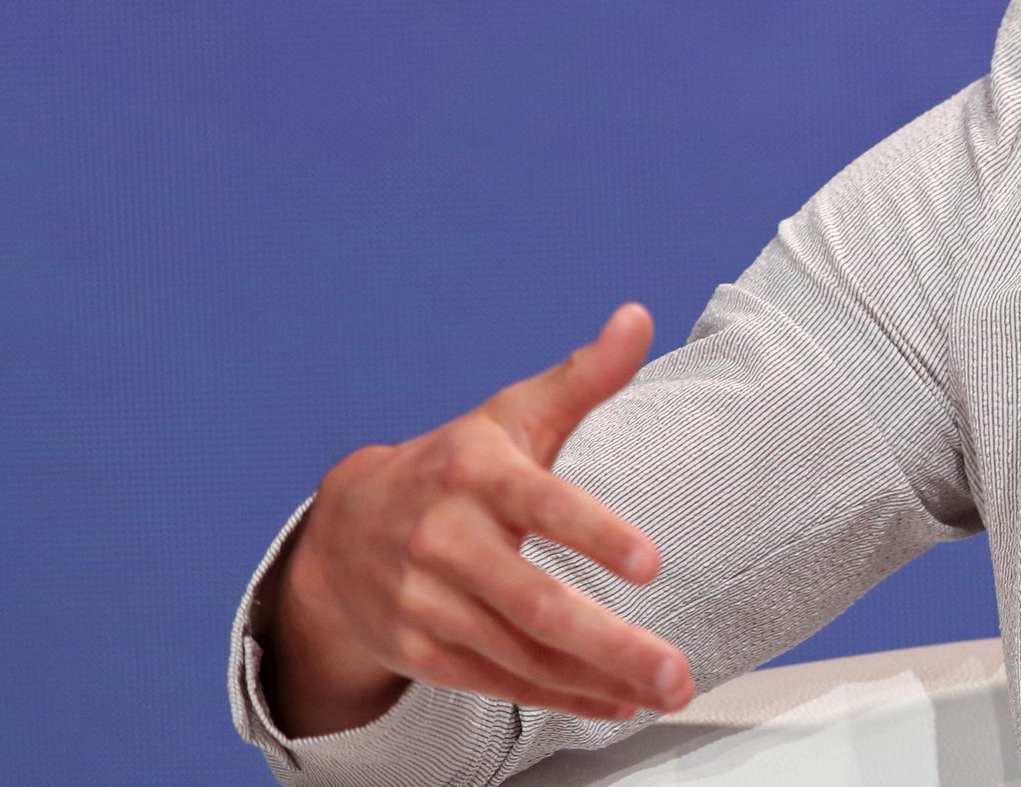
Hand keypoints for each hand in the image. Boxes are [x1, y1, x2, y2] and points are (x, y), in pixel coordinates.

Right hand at [263, 303, 694, 734]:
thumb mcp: (512, 413)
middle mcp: (445, 541)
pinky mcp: (422, 649)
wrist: (342, 530)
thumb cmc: (455, 463)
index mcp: (475, 472)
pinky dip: (560, 697)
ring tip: (666, 688)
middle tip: (677, 668)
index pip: (542, 505)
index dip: (595, 535)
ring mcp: (428, 602)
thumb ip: (584, 375)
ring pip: (522, 652)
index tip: (651, 563)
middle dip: (612, 641)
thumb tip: (639, 317)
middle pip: (535, 602)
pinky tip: (614, 702)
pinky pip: (499, 681)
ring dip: (598, 678)